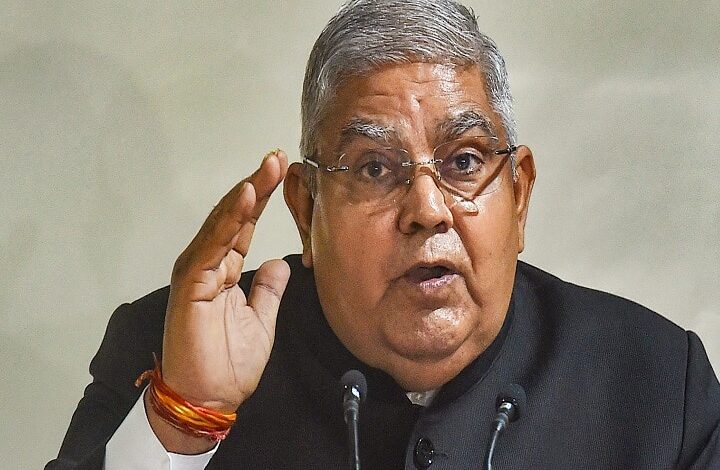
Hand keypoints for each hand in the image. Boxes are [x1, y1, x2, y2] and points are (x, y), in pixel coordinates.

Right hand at [148, 150, 290, 451]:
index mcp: (224, 271)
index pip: (244, 226)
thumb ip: (269, 289)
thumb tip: (280, 262)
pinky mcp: (192, 284)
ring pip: (222, 224)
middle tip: (277, 157)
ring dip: (245, 194)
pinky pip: (213, 245)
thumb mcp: (261, 319)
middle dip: (255, 185)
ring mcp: (197, 272)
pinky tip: (246, 198)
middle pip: (233, 217)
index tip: (283, 173)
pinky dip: (229, 220)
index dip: (262, 199)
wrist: (209, 399)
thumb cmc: (228, 364)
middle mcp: (208, 264)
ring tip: (266, 168)